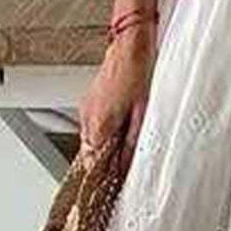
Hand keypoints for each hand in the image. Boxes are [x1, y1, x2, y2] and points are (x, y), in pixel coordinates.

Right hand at [78, 24, 157, 176]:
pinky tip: (120, 128)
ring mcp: (87, 108)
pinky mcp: (91, 99)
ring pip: (91, 139)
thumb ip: (132, 143)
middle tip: (119, 172)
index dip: (101, 178)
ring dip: (104, 147)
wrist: (131, 42)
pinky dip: (103, 131)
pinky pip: (93, 124)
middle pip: (90, 153)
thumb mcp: (144, 112)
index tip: (109, 188)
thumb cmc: (140, 71)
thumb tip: (126, 166)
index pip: (92, 164)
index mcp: (99, 125)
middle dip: (103, 164)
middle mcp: (88, 118)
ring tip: (122, 150)